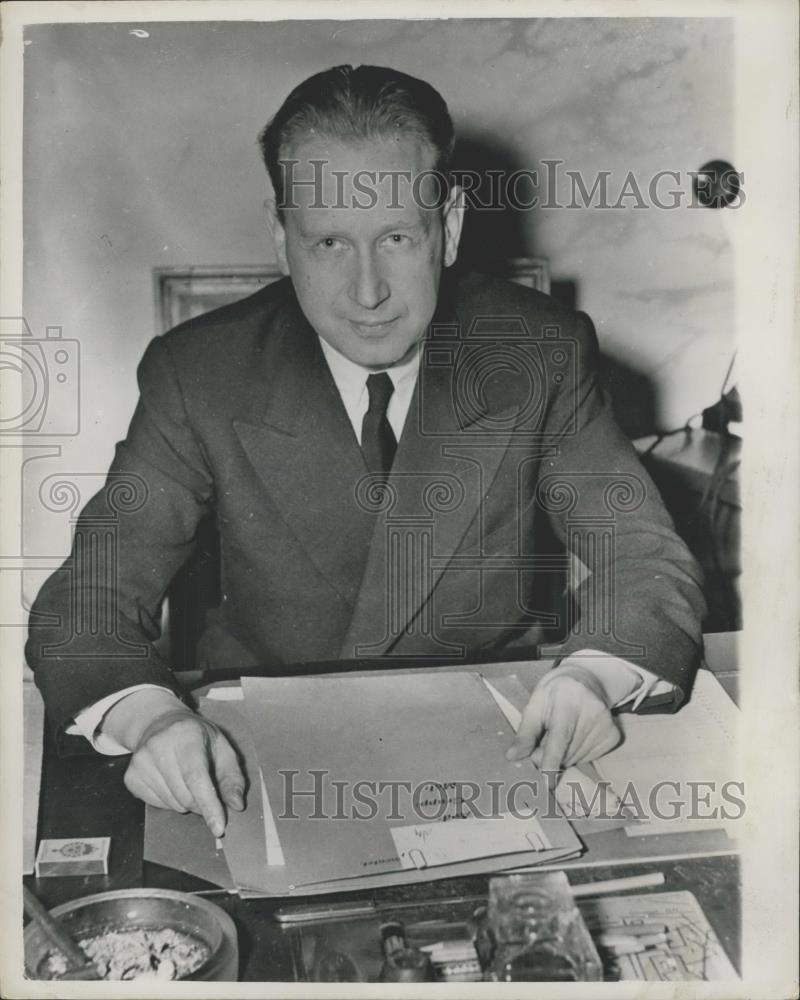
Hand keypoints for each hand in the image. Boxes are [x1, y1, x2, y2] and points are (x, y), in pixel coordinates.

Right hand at [102, 690, 244, 836]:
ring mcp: (141, 762)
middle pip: (185, 796)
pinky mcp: (131, 777)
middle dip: (201, 802)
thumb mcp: (222, 748)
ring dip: (186, 801)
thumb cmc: (196, 737)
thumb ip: (232, 777)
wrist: (160, 724)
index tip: (218, 827)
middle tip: (206, 788)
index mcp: (186, 736)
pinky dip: (170, 801)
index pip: (196, 778)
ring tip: (187, 779)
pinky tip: (171, 781)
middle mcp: (158, 747)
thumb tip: (236, 804)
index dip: (209, 805)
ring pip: (172, 804)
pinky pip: (157, 805)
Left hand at [505, 663, 622, 775]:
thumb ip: (525, 733)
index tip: (547, 782)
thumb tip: (513, 756)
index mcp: (569, 700)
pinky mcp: (614, 736)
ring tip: (563, 733)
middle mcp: (593, 712)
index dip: (552, 761)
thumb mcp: (535, 705)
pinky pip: (590, 758)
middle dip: (550, 756)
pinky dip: (579, 753)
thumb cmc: (554, 694)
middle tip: (544, 740)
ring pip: (578, 759)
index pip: (560, 737)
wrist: (583, 681)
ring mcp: (607, 724)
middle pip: (567, 753)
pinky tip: (577, 735)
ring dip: (565, 755)